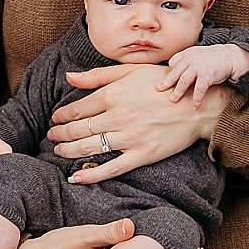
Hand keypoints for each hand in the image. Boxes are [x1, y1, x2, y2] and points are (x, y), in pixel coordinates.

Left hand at [46, 63, 234, 182]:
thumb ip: (98, 75)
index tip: (56, 119)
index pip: (78, 109)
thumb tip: (69, 77)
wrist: (196, 105)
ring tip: (58, 151)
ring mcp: (129, 137)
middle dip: (61, 134)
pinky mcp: (141, 155)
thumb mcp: (130, 71)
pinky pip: (111, 168)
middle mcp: (118, 116)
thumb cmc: (163, 84)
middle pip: (79, 129)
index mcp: (113, 94)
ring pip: (90, 147)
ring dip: (69, 151)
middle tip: (52, 136)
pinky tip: (76, 177)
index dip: (62, 116)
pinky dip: (91, 174)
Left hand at [157, 43, 248, 103]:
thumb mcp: (197, 54)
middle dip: (166, 82)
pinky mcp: (207, 76)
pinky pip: (199, 89)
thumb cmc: (212, 58)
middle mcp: (191, 59)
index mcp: (188, 54)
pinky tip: (195, 106)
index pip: (174, 62)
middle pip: (175, 72)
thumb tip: (174, 71)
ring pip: (184, 81)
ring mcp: (199, 67)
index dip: (171, 70)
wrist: (230, 56)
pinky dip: (196, 98)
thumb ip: (187, 61)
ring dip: (178, 91)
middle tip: (158, 89)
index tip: (167, 79)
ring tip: (172, 100)